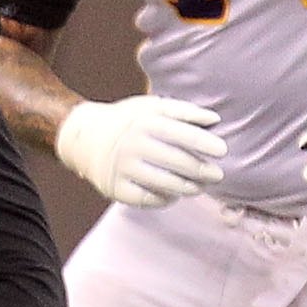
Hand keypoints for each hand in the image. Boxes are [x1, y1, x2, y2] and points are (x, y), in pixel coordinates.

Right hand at [52, 95, 224, 207]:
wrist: (84, 137)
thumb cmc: (127, 121)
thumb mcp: (151, 107)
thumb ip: (183, 111)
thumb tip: (214, 119)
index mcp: (144, 122)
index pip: (181, 133)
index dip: (205, 142)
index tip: (222, 150)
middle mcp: (133, 144)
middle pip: (176, 161)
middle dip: (201, 170)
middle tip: (216, 175)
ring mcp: (122, 168)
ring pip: (164, 183)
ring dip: (187, 188)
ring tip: (198, 187)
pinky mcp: (114, 188)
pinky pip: (146, 199)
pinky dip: (164, 199)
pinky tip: (173, 195)